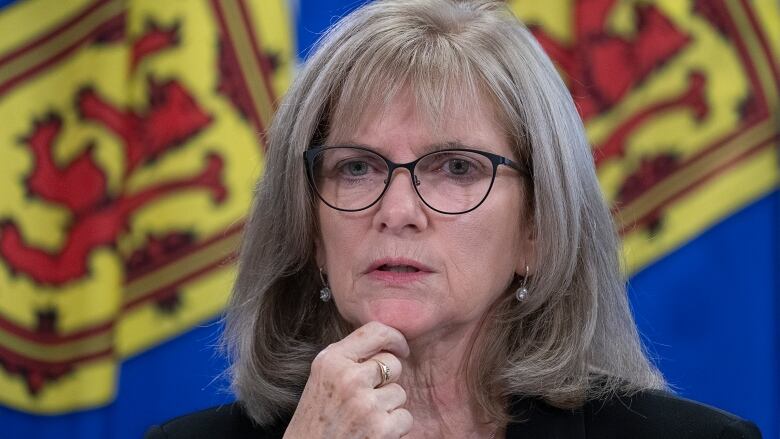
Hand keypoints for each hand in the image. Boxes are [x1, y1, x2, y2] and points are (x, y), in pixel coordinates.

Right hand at [283, 321, 411, 437]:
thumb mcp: (322, 379)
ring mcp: (366, 404)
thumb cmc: (316, 420)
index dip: (395, 338)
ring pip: (400, 393)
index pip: (376, 331)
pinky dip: (394, 428)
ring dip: (388, 407)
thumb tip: (387, 341)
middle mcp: (348, 378)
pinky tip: (371, 433)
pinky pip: (405, 417)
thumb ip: (349, 358)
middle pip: (393, 364)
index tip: (401, 349)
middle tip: (365, 399)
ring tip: (363, 419)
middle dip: (386, 381)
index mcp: (331, 361)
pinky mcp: (381, 428)